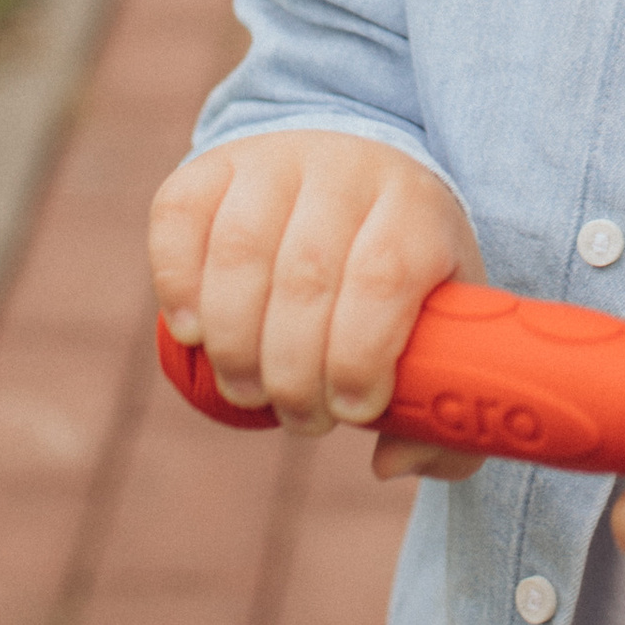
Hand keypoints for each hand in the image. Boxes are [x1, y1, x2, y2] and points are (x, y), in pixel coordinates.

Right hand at [147, 130, 482, 479]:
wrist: (356, 171)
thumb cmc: (402, 273)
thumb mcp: (447, 324)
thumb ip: (441, 406)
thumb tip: (389, 463)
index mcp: (416, 207)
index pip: (386, 274)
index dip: (361, 355)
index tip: (354, 410)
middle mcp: (346, 169)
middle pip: (307, 277)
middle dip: (295, 373)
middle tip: (302, 419)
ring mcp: (274, 161)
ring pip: (239, 252)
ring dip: (236, 345)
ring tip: (250, 393)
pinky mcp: (211, 167)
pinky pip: (179, 220)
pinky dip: (177, 286)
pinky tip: (194, 334)